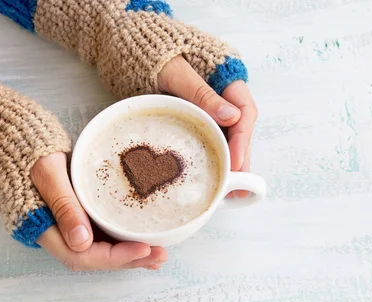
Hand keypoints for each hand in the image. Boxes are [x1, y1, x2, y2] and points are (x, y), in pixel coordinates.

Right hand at [30, 153, 167, 270]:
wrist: (15, 141)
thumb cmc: (28, 153)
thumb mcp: (46, 172)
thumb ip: (63, 204)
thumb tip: (82, 242)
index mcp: (44, 228)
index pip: (83, 256)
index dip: (115, 257)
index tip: (144, 249)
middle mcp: (56, 234)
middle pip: (95, 258)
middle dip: (128, 260)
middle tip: (160, 255)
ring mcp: (65, 226)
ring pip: (99, 250)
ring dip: (128, 254)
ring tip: (157, 254)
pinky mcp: (74, 216)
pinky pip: (99, 235)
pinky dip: (121, 240)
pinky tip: (142, 241)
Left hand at [158, 56, 257, 197]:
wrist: (127, 43)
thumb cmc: (151, 51)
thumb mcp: (175, 71)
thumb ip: (201, 92)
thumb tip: (231, 116)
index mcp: (225, 77)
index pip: (244, 112)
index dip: (242, 140)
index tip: (236, 162)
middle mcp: (221, 93)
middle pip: (238, 129)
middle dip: (239, 158)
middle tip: (238, 187)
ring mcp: (207, 105)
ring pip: (225, 135)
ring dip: (228, 160)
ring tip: (231, 188)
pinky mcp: (193, 114)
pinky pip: (207, 135)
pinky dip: (211, 153)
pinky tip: (213, 172)